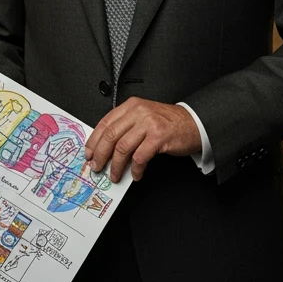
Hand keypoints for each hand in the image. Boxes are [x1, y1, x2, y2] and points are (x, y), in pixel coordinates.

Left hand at [84, 98, 201, 181]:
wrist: (193, 123)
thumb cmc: (168, 123)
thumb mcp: (143, 117)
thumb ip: (125, 127)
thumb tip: (104, 149)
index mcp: (131, 106)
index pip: (104, 123)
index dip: (94, 141)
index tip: (89, 154)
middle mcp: (138, 112)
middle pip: (110, 136)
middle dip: (100, 155)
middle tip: (97, 168)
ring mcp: (149, 123)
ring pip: (122, 148)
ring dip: (116, 166)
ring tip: (115, 175)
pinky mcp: (159, 137)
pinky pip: (140, 157)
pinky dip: (135, 169)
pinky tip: (136, 175)